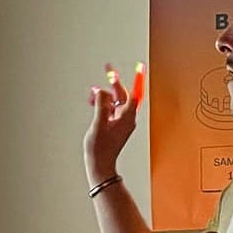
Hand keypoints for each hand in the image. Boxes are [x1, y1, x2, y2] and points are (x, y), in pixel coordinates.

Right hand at [83, 62, 140, 185]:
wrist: (100, 165)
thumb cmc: (100, 148)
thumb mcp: (98, 123)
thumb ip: (101, 104)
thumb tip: (100, 91)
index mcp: (127, 117)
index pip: (134, 93)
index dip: (138, 79)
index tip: (140, 66)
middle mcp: (127, 119)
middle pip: (123, 95)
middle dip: (114, 83)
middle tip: (108, 69)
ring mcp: (121, 123)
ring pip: (115, 102)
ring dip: (104, 95)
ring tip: (92, 94)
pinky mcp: (115, 127)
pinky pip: (111, 110)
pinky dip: (103, 104)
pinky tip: (94, 103)